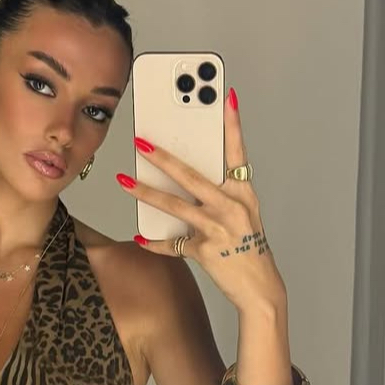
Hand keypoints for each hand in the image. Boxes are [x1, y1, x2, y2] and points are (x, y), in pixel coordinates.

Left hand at [119, 88, 282, 309]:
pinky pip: (173, 244)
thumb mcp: (242, 215)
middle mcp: (231, 206)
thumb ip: (218, 196)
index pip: (237, 151)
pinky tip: (140, 238)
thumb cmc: (249, 249)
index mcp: (243, 193)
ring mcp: (218, 229)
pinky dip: (155, 243)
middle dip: (163, 158)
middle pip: (192, 176)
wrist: (260, 288)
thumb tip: (185, 182)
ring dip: (146, 193)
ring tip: (124, 181)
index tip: (226, 97)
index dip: (232, 124)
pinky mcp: (205, 251)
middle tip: (141, 143)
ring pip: (175, 206)